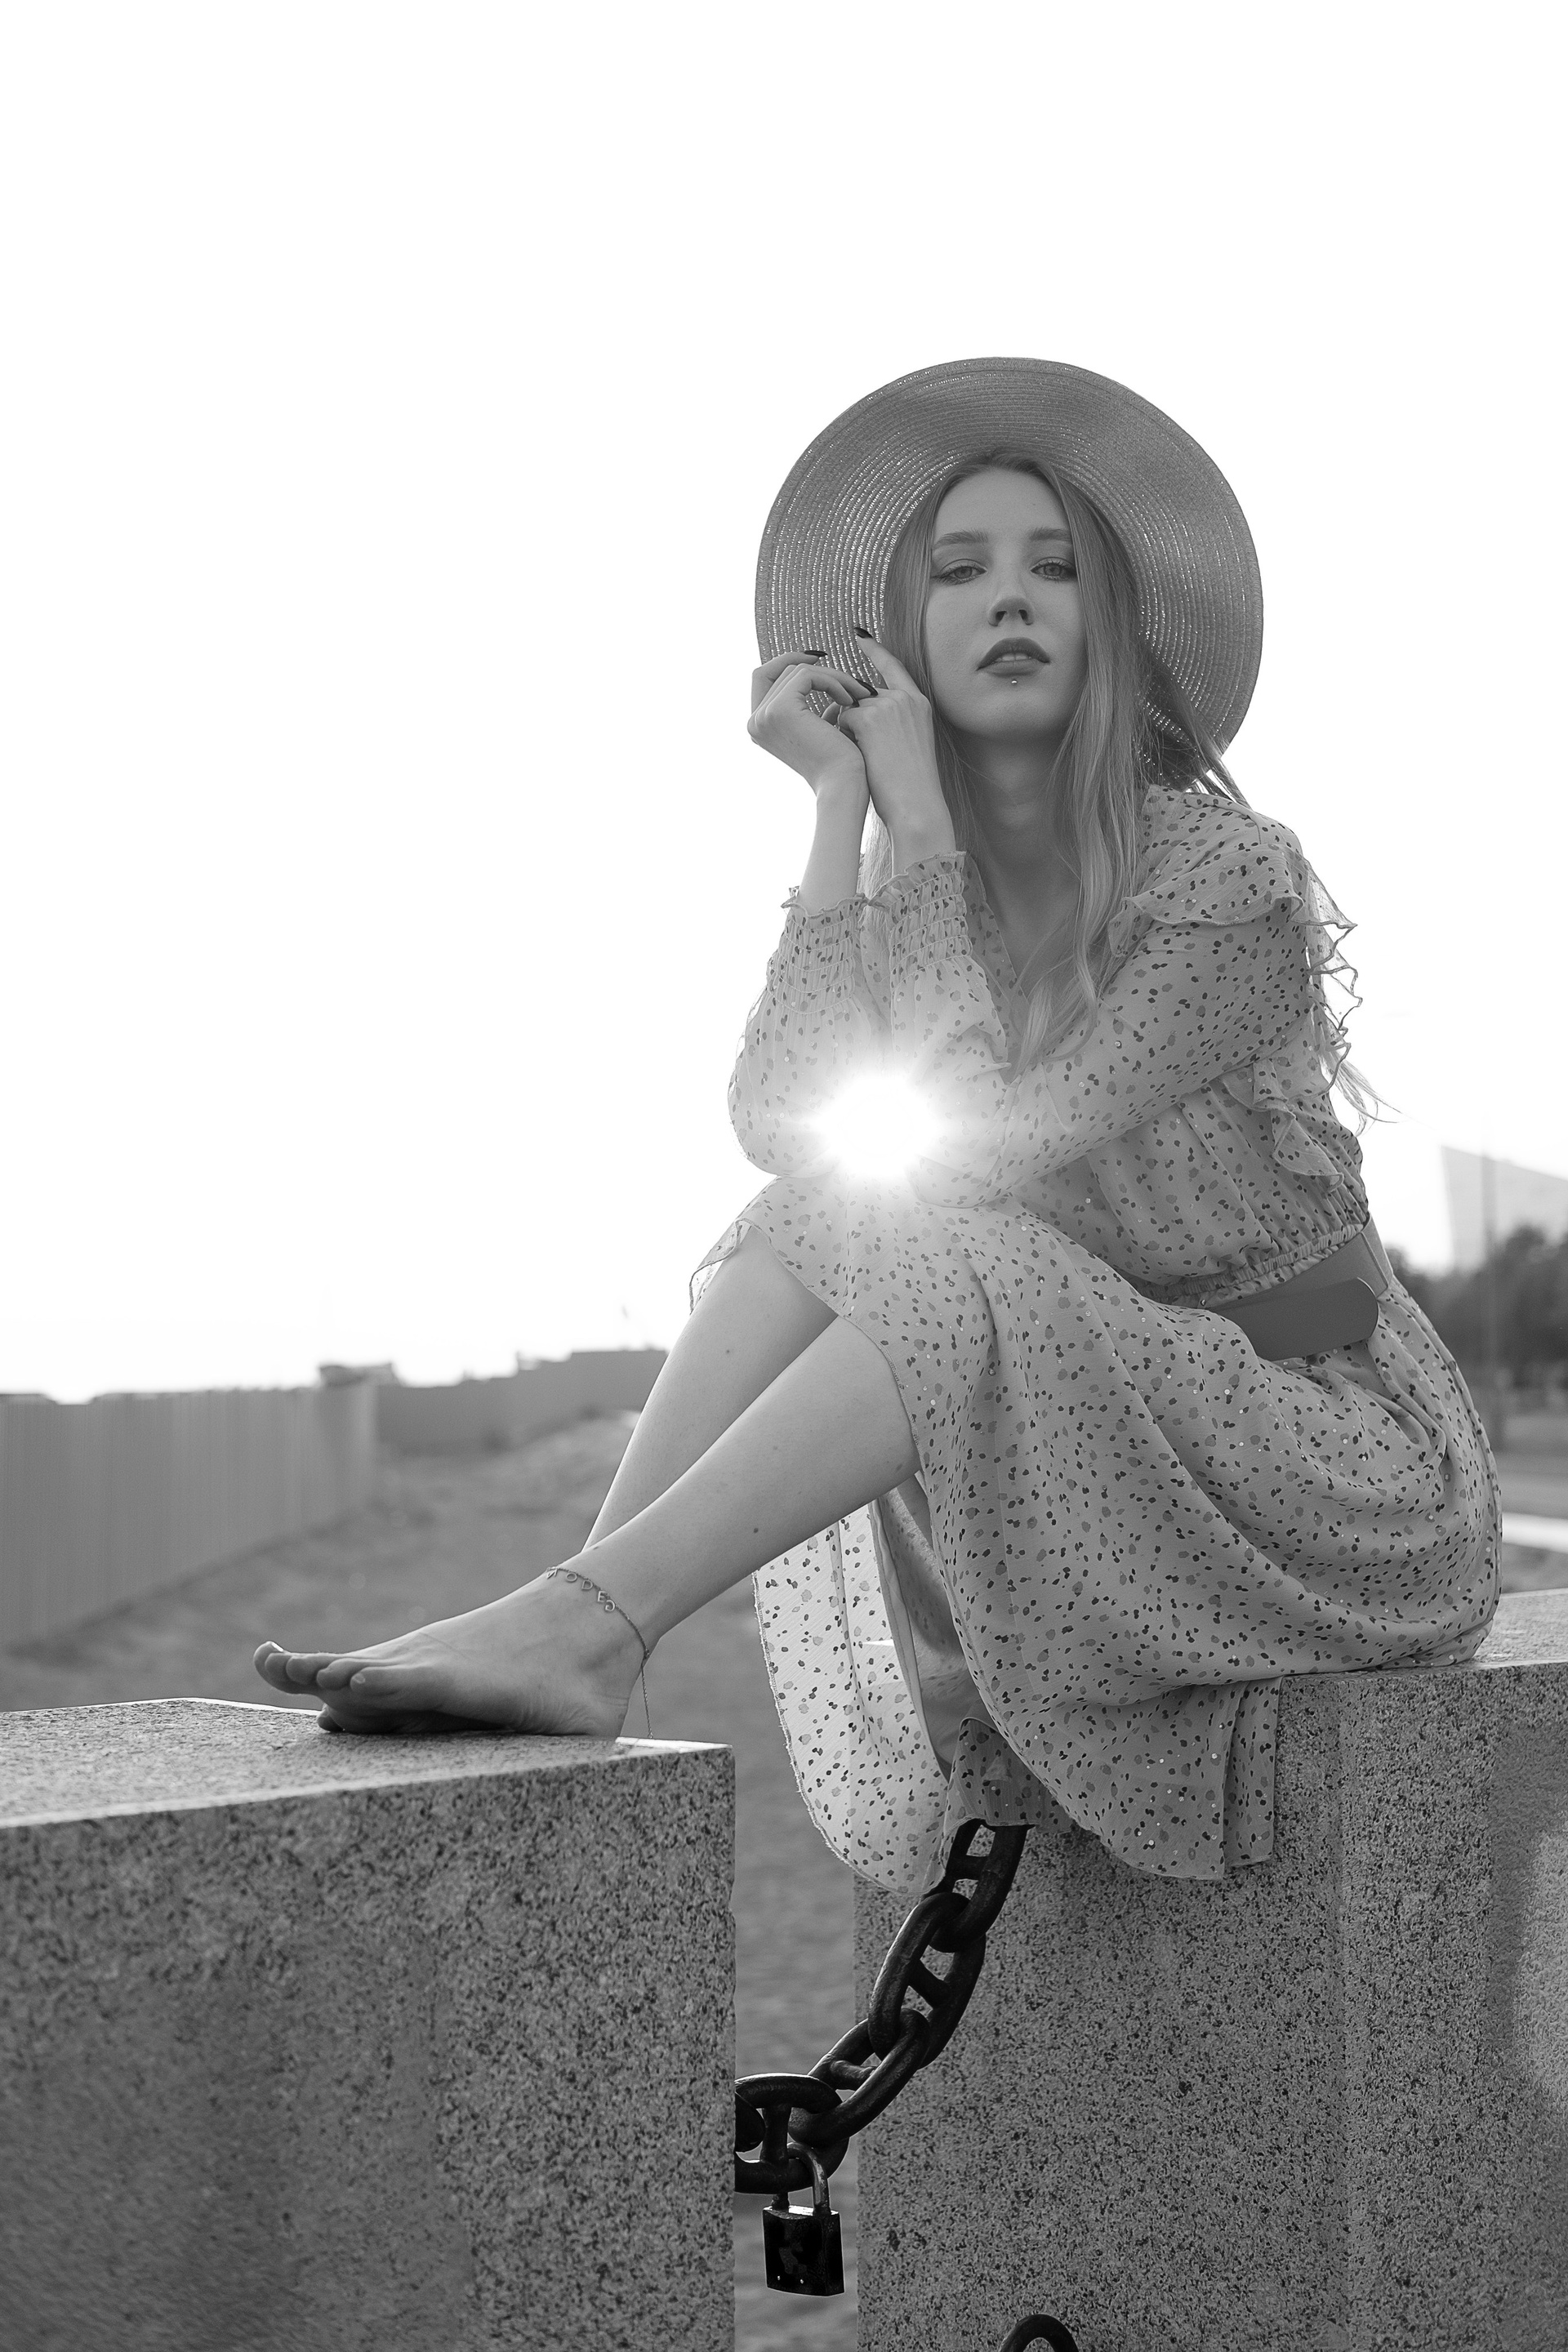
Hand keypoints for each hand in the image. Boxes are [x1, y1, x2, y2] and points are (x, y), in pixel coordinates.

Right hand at [749, 650, 874, 797]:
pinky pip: (807, 675)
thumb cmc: (838, 762)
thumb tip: (815, 670)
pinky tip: (851, 700)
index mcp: (759, 726)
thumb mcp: (818, 727)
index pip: (763, 676)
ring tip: (857, 696)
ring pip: (798, 671)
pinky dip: (833, 681)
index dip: (788, 661)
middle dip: (818, 669)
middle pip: (781, 670)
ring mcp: (764, 715)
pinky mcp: (780, 709)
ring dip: (833, 678)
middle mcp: (754, 721)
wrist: (843, 785)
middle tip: (848, 679)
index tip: (819, 658)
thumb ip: (809, 703)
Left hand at [835, 637, 953, 855]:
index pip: (893, 667)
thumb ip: (888, 722)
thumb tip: (853, 711)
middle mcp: (904, 697)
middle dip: (853, 717)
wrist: (916, 805)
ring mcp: (887, 704)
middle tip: (867, 748)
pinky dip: (843, 737)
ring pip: (849, 706)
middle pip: (863, 692)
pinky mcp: (869, 717)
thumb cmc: (909, 787)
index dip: (875, 650)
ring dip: (847, 729)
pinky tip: (861, 757)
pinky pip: (841, 717)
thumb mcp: (906, 746)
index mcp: (919, 703)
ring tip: (870, 758)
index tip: (858, 635)